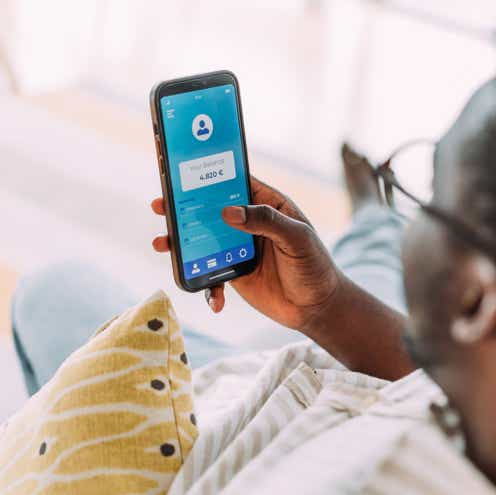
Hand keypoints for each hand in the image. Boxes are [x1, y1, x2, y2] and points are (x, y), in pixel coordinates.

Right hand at [151, 176, 341, 330]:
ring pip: (203, 240)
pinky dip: (206, 286)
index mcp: (267, 204)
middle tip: (160, 205)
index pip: (234, 181)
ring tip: (162, 244)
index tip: (183, 170)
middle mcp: (249, 223)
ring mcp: (238, 248)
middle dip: (183, 207)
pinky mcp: (234, 273)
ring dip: (181, 243)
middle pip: (210, 209)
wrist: (317, 307)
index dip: (210, 174)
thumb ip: (266, 221)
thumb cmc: (315, 265)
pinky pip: (211, 275)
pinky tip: (214, 299)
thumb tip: (228, 211)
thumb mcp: (296, 238)